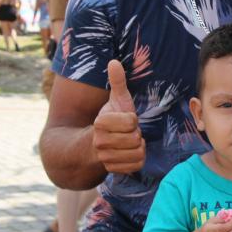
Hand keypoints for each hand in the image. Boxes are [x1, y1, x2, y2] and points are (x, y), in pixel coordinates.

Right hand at [92, 59, 144, 173]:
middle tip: (128, 132)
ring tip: (128, 142)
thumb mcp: (115, 100)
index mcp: (100, 122)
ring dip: (138, 147)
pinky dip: (138, 159)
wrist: (94, 146)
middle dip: (136, 134)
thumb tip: (114, 61)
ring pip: (137, 152)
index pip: (132, 121)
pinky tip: (129, 153)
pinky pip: (137, 165)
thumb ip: (117, 81)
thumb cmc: (110, 119)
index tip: (125, 120)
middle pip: (136, 138)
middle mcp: (99, 142)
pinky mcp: (112, 169)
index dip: (133, 119)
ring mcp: (105, 158)